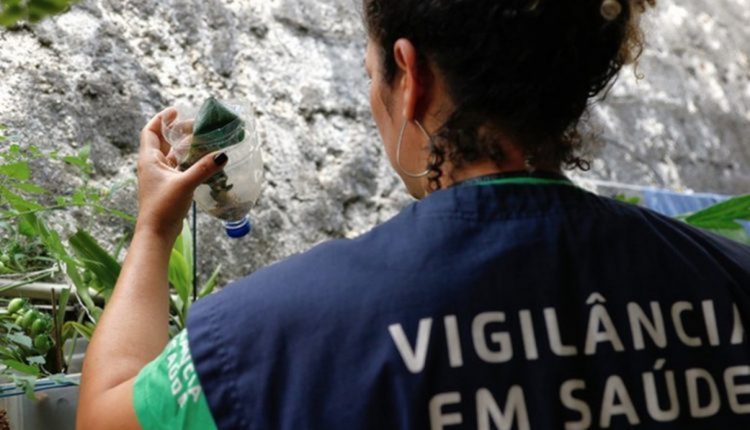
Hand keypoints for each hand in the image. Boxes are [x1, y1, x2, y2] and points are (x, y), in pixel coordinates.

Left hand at [135, 108, 227, 241]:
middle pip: (163, 141)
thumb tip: (222, 154)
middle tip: (196, 126)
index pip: (151, 131)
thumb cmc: (164, 207)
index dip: (162, 119)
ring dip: (184, 146)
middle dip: (178, 131)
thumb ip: (204, 168)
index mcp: (149, 159)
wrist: (156, 233)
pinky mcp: (168, 187)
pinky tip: (201, 161)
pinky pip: (178, 167)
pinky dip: (188, 161)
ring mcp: (160, 177)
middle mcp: (152, 165)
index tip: (176, 111)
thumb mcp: (185, 184)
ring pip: (172, 155)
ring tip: (201, 139)